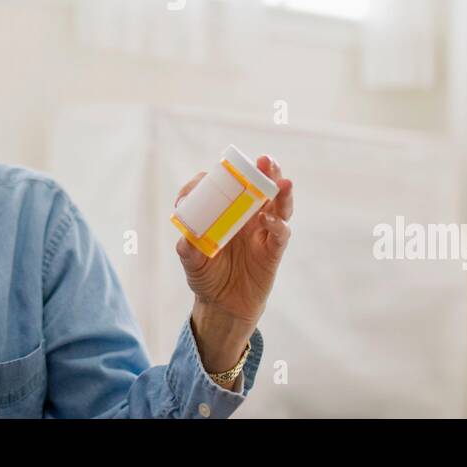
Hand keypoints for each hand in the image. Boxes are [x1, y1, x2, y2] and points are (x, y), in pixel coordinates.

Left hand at [174, 155, 292, 369]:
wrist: (224, 306)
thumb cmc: (207, 276)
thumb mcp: (193, 263)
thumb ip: (189, 251)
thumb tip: (186, 239)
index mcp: (227, 211)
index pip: (230, 186)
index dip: (226, 175)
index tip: (217, 170)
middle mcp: (248, 216)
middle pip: (261, 187)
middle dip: (265, 171)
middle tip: (265, 160)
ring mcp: (263, 231)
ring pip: (278, 205)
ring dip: (280, 191)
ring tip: (280, 180)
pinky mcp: (273, 250)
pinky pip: (280, 233)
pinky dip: (277, 225)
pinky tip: (269, 220)